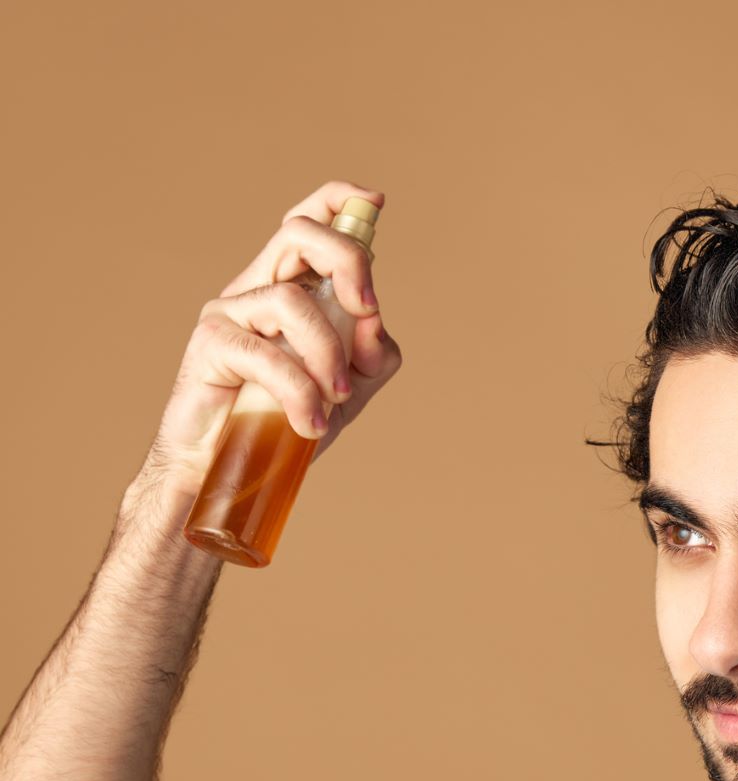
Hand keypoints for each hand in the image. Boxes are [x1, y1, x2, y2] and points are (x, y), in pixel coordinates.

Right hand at [141, 180, 402, 497]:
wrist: (225, 470)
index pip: (308, 224)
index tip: (374, 202)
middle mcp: (256, 288)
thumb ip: (373, 357)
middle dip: (347, 260)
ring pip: (291, 300)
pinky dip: (299, 391)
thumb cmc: (284, 422)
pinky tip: (311, 424)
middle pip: (298, 233)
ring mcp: (229, 311)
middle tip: (367, 310)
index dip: (337, 201)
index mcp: (289, 288)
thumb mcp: (348, 390)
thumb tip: (376, 329)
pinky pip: (266, 353)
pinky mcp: (210, 344)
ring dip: (329, 355)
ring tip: (335, 401)